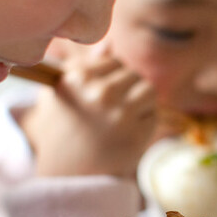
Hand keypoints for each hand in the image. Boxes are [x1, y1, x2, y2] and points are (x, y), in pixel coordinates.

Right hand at [18, 50, 156, 178]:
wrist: (67, 173)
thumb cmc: (63, 128)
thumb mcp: (62, 93)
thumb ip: (86, 66)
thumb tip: (110, 44)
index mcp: (78, 78)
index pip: (114, 61)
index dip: (111, 78)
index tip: (99, 97)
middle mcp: (100, 93)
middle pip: (133, 74)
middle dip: (127, 90)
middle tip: (112, 112)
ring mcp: (120, 114)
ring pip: (149, 90)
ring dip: (141, 103)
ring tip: (124, 118)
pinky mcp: (137, 135)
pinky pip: (153, 115)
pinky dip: (144, 123)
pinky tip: (126, 134)